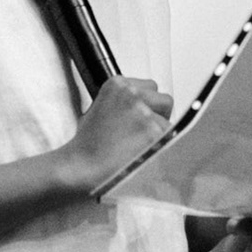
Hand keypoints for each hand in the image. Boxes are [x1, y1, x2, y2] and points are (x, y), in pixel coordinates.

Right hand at [57, 76, 171, 191]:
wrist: (81, 167)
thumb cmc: (87, 145)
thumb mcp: (98, 110)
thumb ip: (122, 104)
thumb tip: (142, 108)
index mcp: (117, 85)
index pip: (151, 86)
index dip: (149, 104)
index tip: (143, 115)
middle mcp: (132, 94)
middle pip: (165, 101)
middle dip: (160, 116)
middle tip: (146, 133)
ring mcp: (144, 112)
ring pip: (169, 123)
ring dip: (160, 135)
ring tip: (139, 148)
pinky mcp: (154, 131)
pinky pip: (170, 140)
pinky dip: (161, 149)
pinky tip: (143, 155)